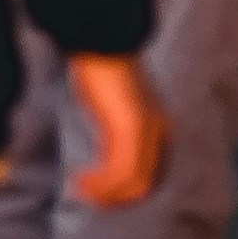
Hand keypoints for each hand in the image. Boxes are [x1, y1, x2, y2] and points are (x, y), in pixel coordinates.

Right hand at [59, 50, 170, 211]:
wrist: (100, 40)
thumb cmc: (101, 68)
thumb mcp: (113, 106)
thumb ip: (116, 131)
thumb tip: (106, 157)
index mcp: (158, 125)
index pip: (149, 173)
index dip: (123, 190)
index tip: (98, 192)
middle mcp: (158, 131)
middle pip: (143, 185)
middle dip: (114, 198)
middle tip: (87, 197)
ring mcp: (146, 131)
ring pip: (132, 184)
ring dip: (103, 194)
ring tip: (80, 189)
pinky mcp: (130, 129)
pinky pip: (119, 173)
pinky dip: (100, 184)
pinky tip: (80, 178)